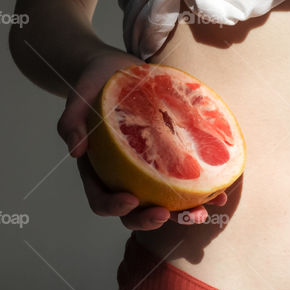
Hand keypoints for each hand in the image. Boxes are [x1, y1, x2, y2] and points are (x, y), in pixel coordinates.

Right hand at [57, 51, 226, 229]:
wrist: (116, 70)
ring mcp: (146, 173)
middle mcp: (122, 178)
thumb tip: (74, 150)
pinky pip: (184, 183)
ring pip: (162, 203)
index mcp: (97, 171)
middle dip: (147, 219)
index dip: (114, 206)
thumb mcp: (79, 96)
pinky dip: (201, 191)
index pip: (101, 199)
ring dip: (182, 213)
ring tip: (200, 213)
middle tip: (164, 214)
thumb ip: (71, 121)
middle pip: (132, 212)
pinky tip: (218, 192)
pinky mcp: (168, 163)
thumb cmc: (94, 84)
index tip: (131, 200)